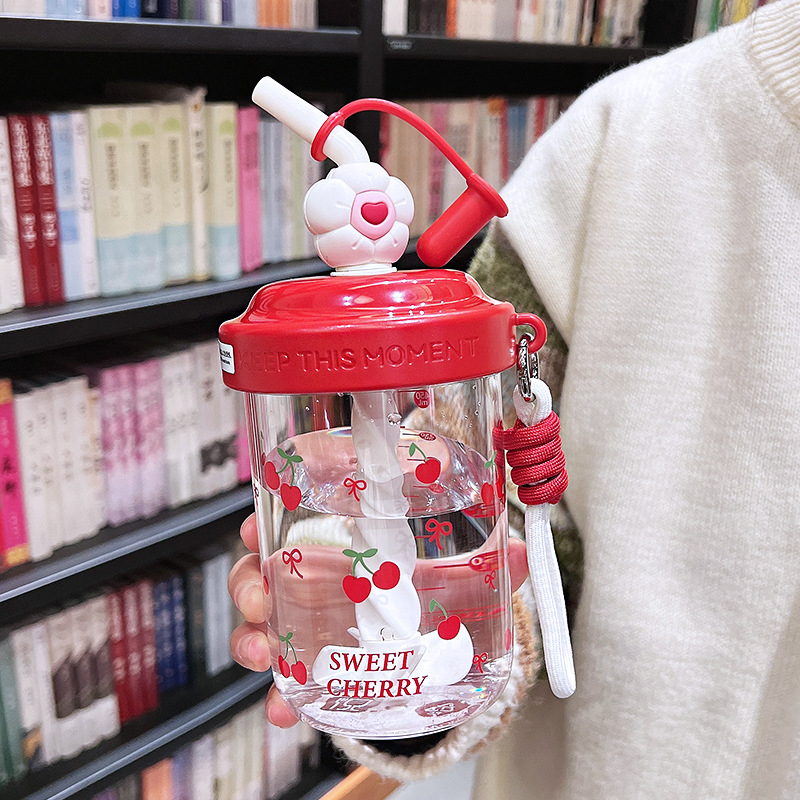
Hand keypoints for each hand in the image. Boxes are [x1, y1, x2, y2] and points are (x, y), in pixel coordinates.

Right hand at [228, 513, 529, 727]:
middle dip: (250, 578)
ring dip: (251, 634)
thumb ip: (493, 567)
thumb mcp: (462, 579)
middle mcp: (321, 575)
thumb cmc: (438, 596)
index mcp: (348, 539)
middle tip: (259, 596)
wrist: (440, 653)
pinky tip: (284, 709)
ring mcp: (313, 619)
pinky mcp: (316, 662)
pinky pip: (286, 673)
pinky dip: (280, 692)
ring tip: (263, 653)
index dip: (271, 514)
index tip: (259, 523)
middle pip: (267, 565)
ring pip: (264, 618)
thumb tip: (521, 552)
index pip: (299, 513)